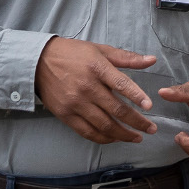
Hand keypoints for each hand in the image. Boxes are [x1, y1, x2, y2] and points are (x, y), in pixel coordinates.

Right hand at [35, 38, 158, 143]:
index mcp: (97, 68)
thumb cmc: (72, 54)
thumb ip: (127, 58)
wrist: (37, 63)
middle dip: (136, 122)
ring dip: (122, 134)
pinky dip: (103, 138)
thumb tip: (152, 60)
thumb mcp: (100, 50)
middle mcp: (87, 87)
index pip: (122, 84)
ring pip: (103, 125)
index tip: (150, 107)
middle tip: (151, 129)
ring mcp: (75, 103)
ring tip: (137, 137)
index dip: (137, 96)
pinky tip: (115, 138)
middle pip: (116, 110)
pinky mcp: (65, 115)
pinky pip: (87, 131)